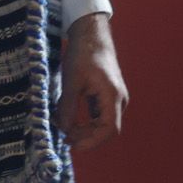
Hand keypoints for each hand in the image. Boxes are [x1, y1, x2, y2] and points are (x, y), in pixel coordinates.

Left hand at [61, 13, 126, 150]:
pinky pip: (99, 115)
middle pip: (106, 129)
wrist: (91, 36)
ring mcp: (114, 98)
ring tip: (63, 129)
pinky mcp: (106, 96)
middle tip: (64, 139)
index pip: (109, 129)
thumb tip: (64, 128)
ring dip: (84, 130)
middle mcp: (118, 100)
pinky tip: (68, 120)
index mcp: (113, 96)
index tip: (74, 146)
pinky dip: (85, 120)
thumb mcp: (71, 81)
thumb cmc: (83, 55)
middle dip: (86, 137)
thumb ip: (68, 106)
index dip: (93, 141)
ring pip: (102, 123)